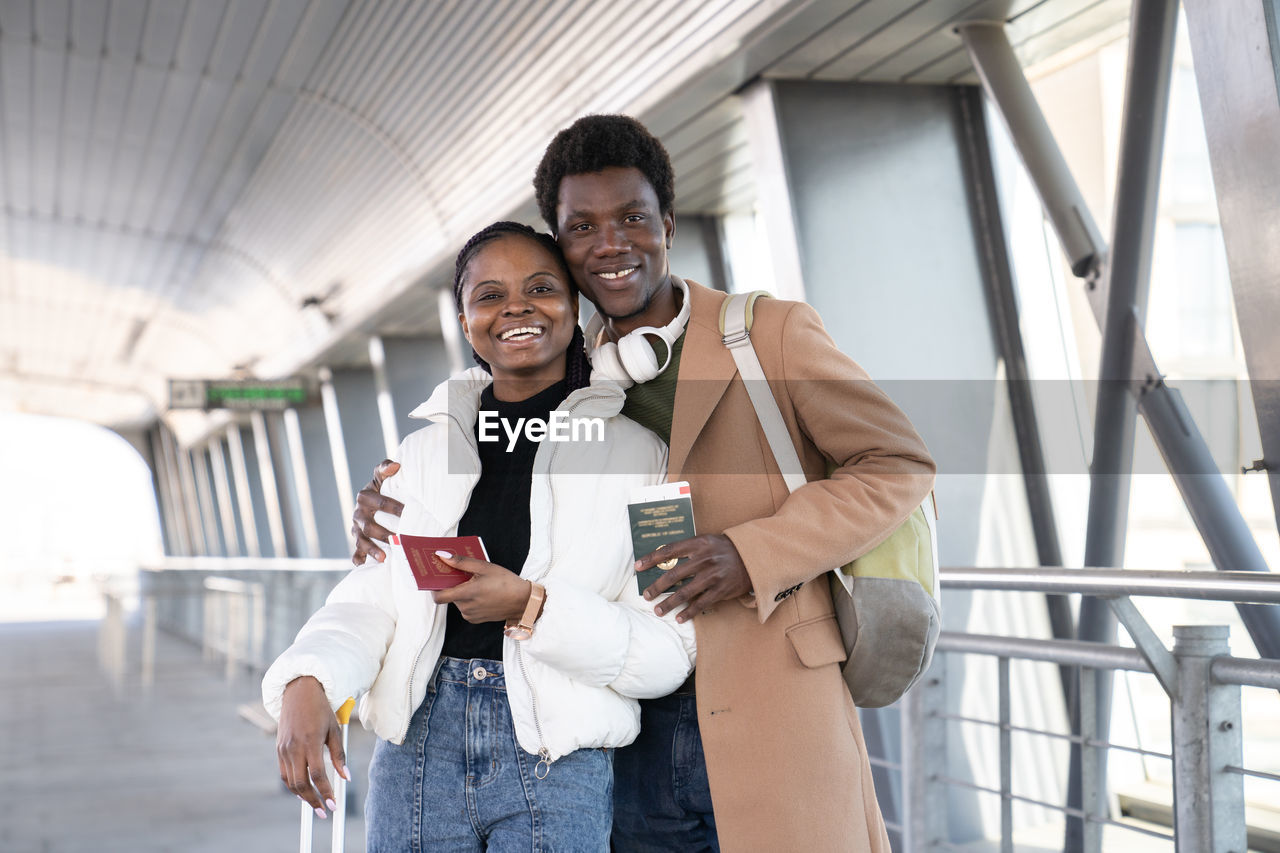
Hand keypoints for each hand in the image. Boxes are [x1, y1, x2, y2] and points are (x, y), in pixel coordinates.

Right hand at [276, 676, 349, 816]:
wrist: (299, 692)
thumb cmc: (320, 709)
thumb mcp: (334, 730)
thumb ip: (339, 755)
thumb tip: (346, 777)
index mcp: (310, 742)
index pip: (318, 775)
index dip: (326, 793)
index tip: (333, 805)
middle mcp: (294, 748)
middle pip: (301, 784)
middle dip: (312, 801)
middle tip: (323, 812)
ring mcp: (284, 749)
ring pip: (290, 781)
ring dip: (302, 796)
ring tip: (315, 804)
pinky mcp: (279, 749)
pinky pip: (284, 773)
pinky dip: (293, 784)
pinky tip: (303, 790)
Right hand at [351, 459, 403, 564]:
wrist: (370, 499)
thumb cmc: (382, 487)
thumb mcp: (382, 476)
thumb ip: (386, 467)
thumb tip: (397, 466)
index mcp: (365, 496)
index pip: (380, 503)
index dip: (394, 508)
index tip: (408, 513)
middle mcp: (358, 513)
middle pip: (369, 526)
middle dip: (384, 533)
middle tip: (399, 540)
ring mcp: (356, 528)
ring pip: (361, 540)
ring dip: (372, 550)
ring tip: (384, 558)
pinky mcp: (357, 539)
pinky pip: (355, 551)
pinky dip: (359, 559)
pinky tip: (364, 566)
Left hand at [432, 553, 533, 622]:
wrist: (523, 601)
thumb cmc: (506, 582)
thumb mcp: (484, 567)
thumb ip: (461, 562)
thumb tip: (442, 556)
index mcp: (466, 594)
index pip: (438, 597)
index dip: (433, 588)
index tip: (436, 578)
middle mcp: (466, 607)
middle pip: (450, 595)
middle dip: (454, 585)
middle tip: (464, 574)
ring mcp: (470, 615)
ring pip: (458, 601)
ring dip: (462, 592)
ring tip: (477, 583)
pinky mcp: (476, 619)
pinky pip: (466, 608)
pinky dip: (469, 600)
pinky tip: (482, 593)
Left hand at [637, 534, 752, 622]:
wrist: (752, 557)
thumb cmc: (723, 549)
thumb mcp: (706, 541)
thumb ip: (687, 549)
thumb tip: (661, 560)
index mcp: (698, 544)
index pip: (669, 551)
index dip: (651, 558)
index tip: (637, 566)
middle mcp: (704, 559)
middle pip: (673, 575)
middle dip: (656, 587)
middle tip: (646, 595)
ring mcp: (712, 576)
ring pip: (684, 593)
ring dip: (668, 603)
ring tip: (657, 611)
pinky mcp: (721, 590)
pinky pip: (701, 604)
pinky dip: (688, 612)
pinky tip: (679, 618)